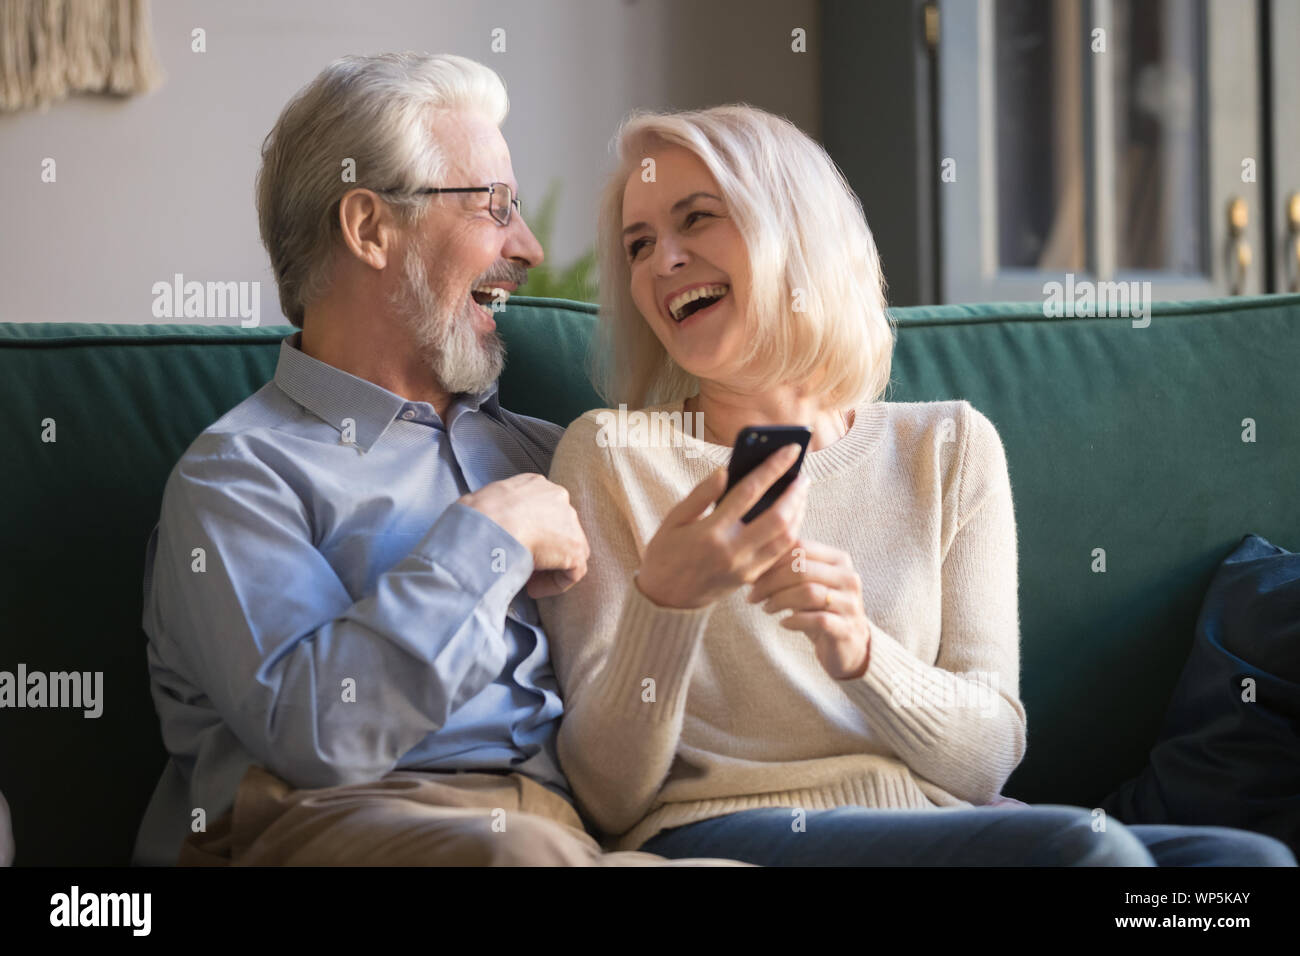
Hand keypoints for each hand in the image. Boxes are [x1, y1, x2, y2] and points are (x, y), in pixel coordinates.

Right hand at [458, 473, 589, 597]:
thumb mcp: (481, 503)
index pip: (541, 509)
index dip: (530, 532)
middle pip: (558, 528)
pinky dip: (555, 584)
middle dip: (543, 549)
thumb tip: (486, 527)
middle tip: (523, 565)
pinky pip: (573, 571)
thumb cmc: (474, 516)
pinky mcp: (575, 547)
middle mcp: (557, 497)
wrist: (487, 526)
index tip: (514, 546)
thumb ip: (496, 513)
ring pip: (569, 550)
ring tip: (526, 581)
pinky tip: (532, 589)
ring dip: (549, 568)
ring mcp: (570, 521)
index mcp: (535, 484)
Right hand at [635, 444, 808, 608]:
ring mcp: (745, 568)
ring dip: (799, 512)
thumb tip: (725, 470)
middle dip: (795, 492)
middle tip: (803, 475)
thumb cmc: (665, 554)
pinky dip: (792, 532)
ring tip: (800, 493)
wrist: (665, 600)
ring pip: (786, 537)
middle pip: (778, 517)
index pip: (749, 492)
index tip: (789, 450)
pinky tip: (792, 517)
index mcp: (711, 532)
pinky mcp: (751, 579)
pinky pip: (780, 553)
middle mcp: (733, 551)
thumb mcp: (673, 520)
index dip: (772, 468)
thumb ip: (700, 495)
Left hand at [747, 539, 871, 679]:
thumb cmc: (820, 608)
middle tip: (753, 595)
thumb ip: (788, 569)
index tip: (753, 574)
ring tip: (766, 608)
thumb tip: (754, 563)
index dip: (773, 560)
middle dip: (771, 582)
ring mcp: (850, 603)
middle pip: (803, 569)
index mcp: (838, 559)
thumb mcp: (807, 584)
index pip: (801, 548)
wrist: (848, 642)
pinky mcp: (847, 628)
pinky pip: (818, 620)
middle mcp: (848, 578)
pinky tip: (784, 623)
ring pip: (809, 593)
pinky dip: (795, 621)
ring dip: (780, 600)